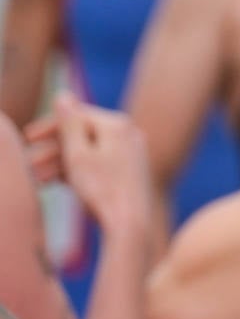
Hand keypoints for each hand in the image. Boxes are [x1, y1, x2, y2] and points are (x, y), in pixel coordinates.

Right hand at [26, 93, 152, 227]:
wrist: (130, 223)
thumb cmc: (102, 188)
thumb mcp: (78, 154)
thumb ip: (69, 124)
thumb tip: (63, 95)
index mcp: (118, 124)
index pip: (78, 116)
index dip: (50, 127)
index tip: (28, 138)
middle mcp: (129, 133)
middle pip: (83, 134)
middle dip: (53, 149)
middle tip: (28, 164)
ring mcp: (132, 152)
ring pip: (90, 151)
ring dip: (61, 162)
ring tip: (38, 178)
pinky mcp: (131, 170)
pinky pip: (100, 163)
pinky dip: (79, 170)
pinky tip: (57, 182)